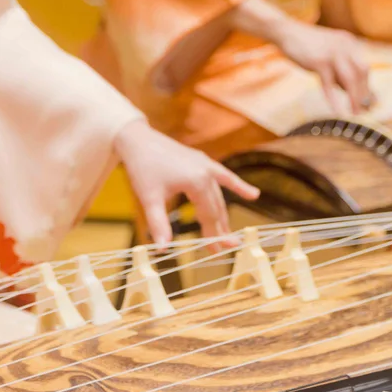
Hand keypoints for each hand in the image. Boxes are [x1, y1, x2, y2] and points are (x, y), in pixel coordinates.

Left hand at [114, 120, 259, 245]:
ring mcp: (206, 165)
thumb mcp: (149, 198)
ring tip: (228, 234)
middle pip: (217, 208)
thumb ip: (158, 224)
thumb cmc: (142, 167)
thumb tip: (162, 250)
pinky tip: (254, 194)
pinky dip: (237, 186)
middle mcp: (206, 173)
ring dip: (223, 215)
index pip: (208, 215)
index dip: (212, 235)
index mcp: (196, 182)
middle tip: (225, 249)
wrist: (138, 139)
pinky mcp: (203, 161)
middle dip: (220, 230)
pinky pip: (224, 176)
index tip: (215, 252)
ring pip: (219, 196)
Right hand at [273, 19, 374, 114]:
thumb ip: (341, 73)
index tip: (370, 104)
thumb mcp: (329, 57)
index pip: (364, 68)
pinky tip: (338, 112)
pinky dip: (334, 100)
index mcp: (349, 43)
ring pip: (350, 79)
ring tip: (355, 112)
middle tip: (364, 110)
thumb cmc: (307, 47)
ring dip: (355, 98)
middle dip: (364, 93)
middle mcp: (345, 46)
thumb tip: (354, 93)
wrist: (286, 32)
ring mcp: (333, 53)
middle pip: (362, 72)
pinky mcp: (319, 61)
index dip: (367, 87)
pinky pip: (329, 84)